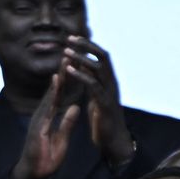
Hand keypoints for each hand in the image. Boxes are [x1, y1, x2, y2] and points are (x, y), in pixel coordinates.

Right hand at [10, 71, 80, 178]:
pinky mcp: (38, 125)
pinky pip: (47, 106)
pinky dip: (52, 93)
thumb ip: (67, 123)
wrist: (33, 174)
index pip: (60, 96)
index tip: (74, 67)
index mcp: (49, 117)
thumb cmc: (45, 158)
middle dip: (62, 73)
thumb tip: (74, 107)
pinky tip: (56, 81)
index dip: (67, 82)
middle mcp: (43, 114)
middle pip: (54, 90)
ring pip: (51, 94)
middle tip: (69, 54)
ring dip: (58, 77)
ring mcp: (39, 119)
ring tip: (65, 61)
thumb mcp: (62, 139)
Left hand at [62, 36, 133, 165]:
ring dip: (81, 58)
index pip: (101, 56)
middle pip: (102, 56)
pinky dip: (81, 76)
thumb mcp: (96, 97)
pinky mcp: (105, 104)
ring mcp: (110, 92)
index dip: (88, 45)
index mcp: (109, 81)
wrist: (113, 141)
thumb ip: (92, 82)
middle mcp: (112, 83)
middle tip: (69, 38)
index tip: (73, 37)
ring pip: (98, 68)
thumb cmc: (103, 120)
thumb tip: (85, 67)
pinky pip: (93, 85)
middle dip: (86, 45)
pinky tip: (69, 70)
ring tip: (66, 51)